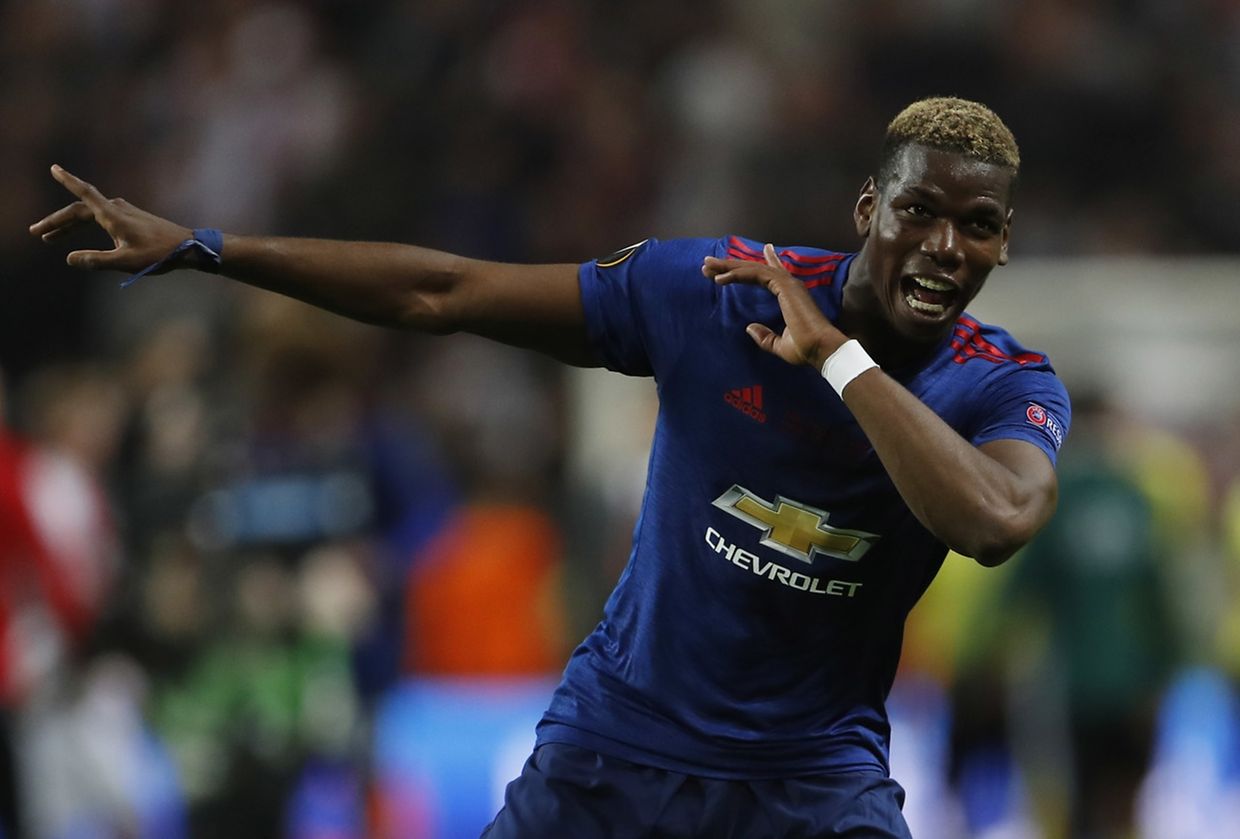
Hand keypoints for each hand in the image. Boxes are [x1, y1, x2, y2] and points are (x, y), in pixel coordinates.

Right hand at [29, 165, 191, 272]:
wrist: (190, 248)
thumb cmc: (160, 255)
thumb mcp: (126, 262)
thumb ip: (97, 260)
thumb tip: (70, 259)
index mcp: (113, 215)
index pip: (85, 194)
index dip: (68, 181)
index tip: (54, 168)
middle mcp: (117, 209)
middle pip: (79, 211)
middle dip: (57, 222)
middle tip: (36, 232)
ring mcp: (125, 212)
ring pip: (89, 215)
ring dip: (69, 226)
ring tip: (50, 239)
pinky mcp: (132, 219)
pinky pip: (101, 218)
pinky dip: (85, 226)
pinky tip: (79, 237)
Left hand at [702, 242, 846, 369]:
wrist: (819, 349)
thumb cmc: (805, 348)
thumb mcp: (780, 345)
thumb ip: (765, 337)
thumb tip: (749, 328)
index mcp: (790, 295)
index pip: (772, 273)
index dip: (757, 264)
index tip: (749, 255)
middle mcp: (789, 285)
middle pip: (755, 268)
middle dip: (730, 265)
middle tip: (709, 265)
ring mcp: (787, 283)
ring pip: (752, 268)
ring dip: (728, 267)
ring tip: (707, 268)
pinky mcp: (784, 286)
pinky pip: (755, 274)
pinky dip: (736, 274)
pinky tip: (719, 280)